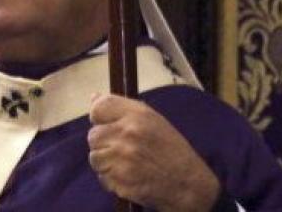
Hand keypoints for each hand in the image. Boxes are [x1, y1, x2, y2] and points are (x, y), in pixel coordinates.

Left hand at [88, 94, 220, 211]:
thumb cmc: (171, 150)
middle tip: (121, 149)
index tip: (105, 123)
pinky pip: (102, 177)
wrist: (188, 184)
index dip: (98, 116)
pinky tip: (128, 176)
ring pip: (94, 157)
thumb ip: (122, 108)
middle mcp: (128, 134)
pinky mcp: (120, 181)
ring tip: (125, 163)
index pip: (99, 107)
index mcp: (138, 116)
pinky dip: (111, 178)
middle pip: (93, 135)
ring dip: (105, 162)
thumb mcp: (153, 120)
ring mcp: (122, 159)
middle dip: (103, 143)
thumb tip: (93, 97)